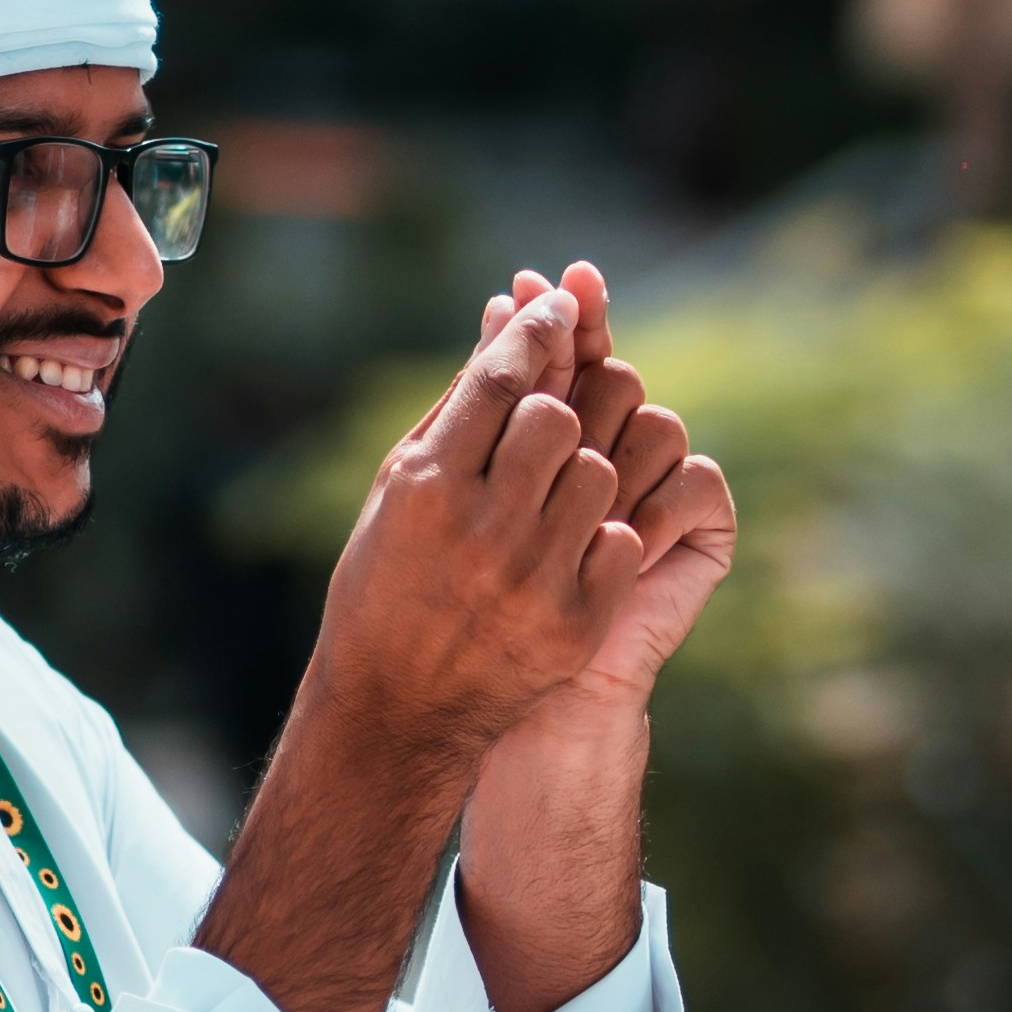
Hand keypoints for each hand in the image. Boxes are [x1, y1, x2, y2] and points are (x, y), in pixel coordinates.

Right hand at [302, 276, 648, 781]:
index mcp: (427, 484)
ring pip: (601, 474)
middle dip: (558, 413)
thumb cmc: (389, 581)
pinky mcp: (574, 623)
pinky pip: (622, 540)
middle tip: (546, 436)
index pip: (500, 376)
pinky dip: (602, 538)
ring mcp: (531, 577)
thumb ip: (461, 402)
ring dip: (585, 476)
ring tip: (553, 503)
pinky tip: (568, 553)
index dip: (537, 328)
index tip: (561, 303)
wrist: (397, 708)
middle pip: (558, 417)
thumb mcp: (401, 487)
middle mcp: (480, 526)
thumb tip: (507, 311)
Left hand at [496, 257, 735, 703]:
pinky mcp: (702, 527)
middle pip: (619, 377)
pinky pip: (694, 481)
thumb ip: (489, 386)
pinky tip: (620, 538)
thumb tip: (507, 291)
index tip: (543, 276)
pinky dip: (656, 509)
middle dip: (582, 403)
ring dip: (613, 466)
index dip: (567, 313)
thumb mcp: (462, 473)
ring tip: (567, 515)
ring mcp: (661, 483)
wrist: (491, 677)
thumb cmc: (459, 582)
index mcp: (561, 423)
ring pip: (657, 422)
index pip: (576, 346)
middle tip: (543, 446)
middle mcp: (617, 444)